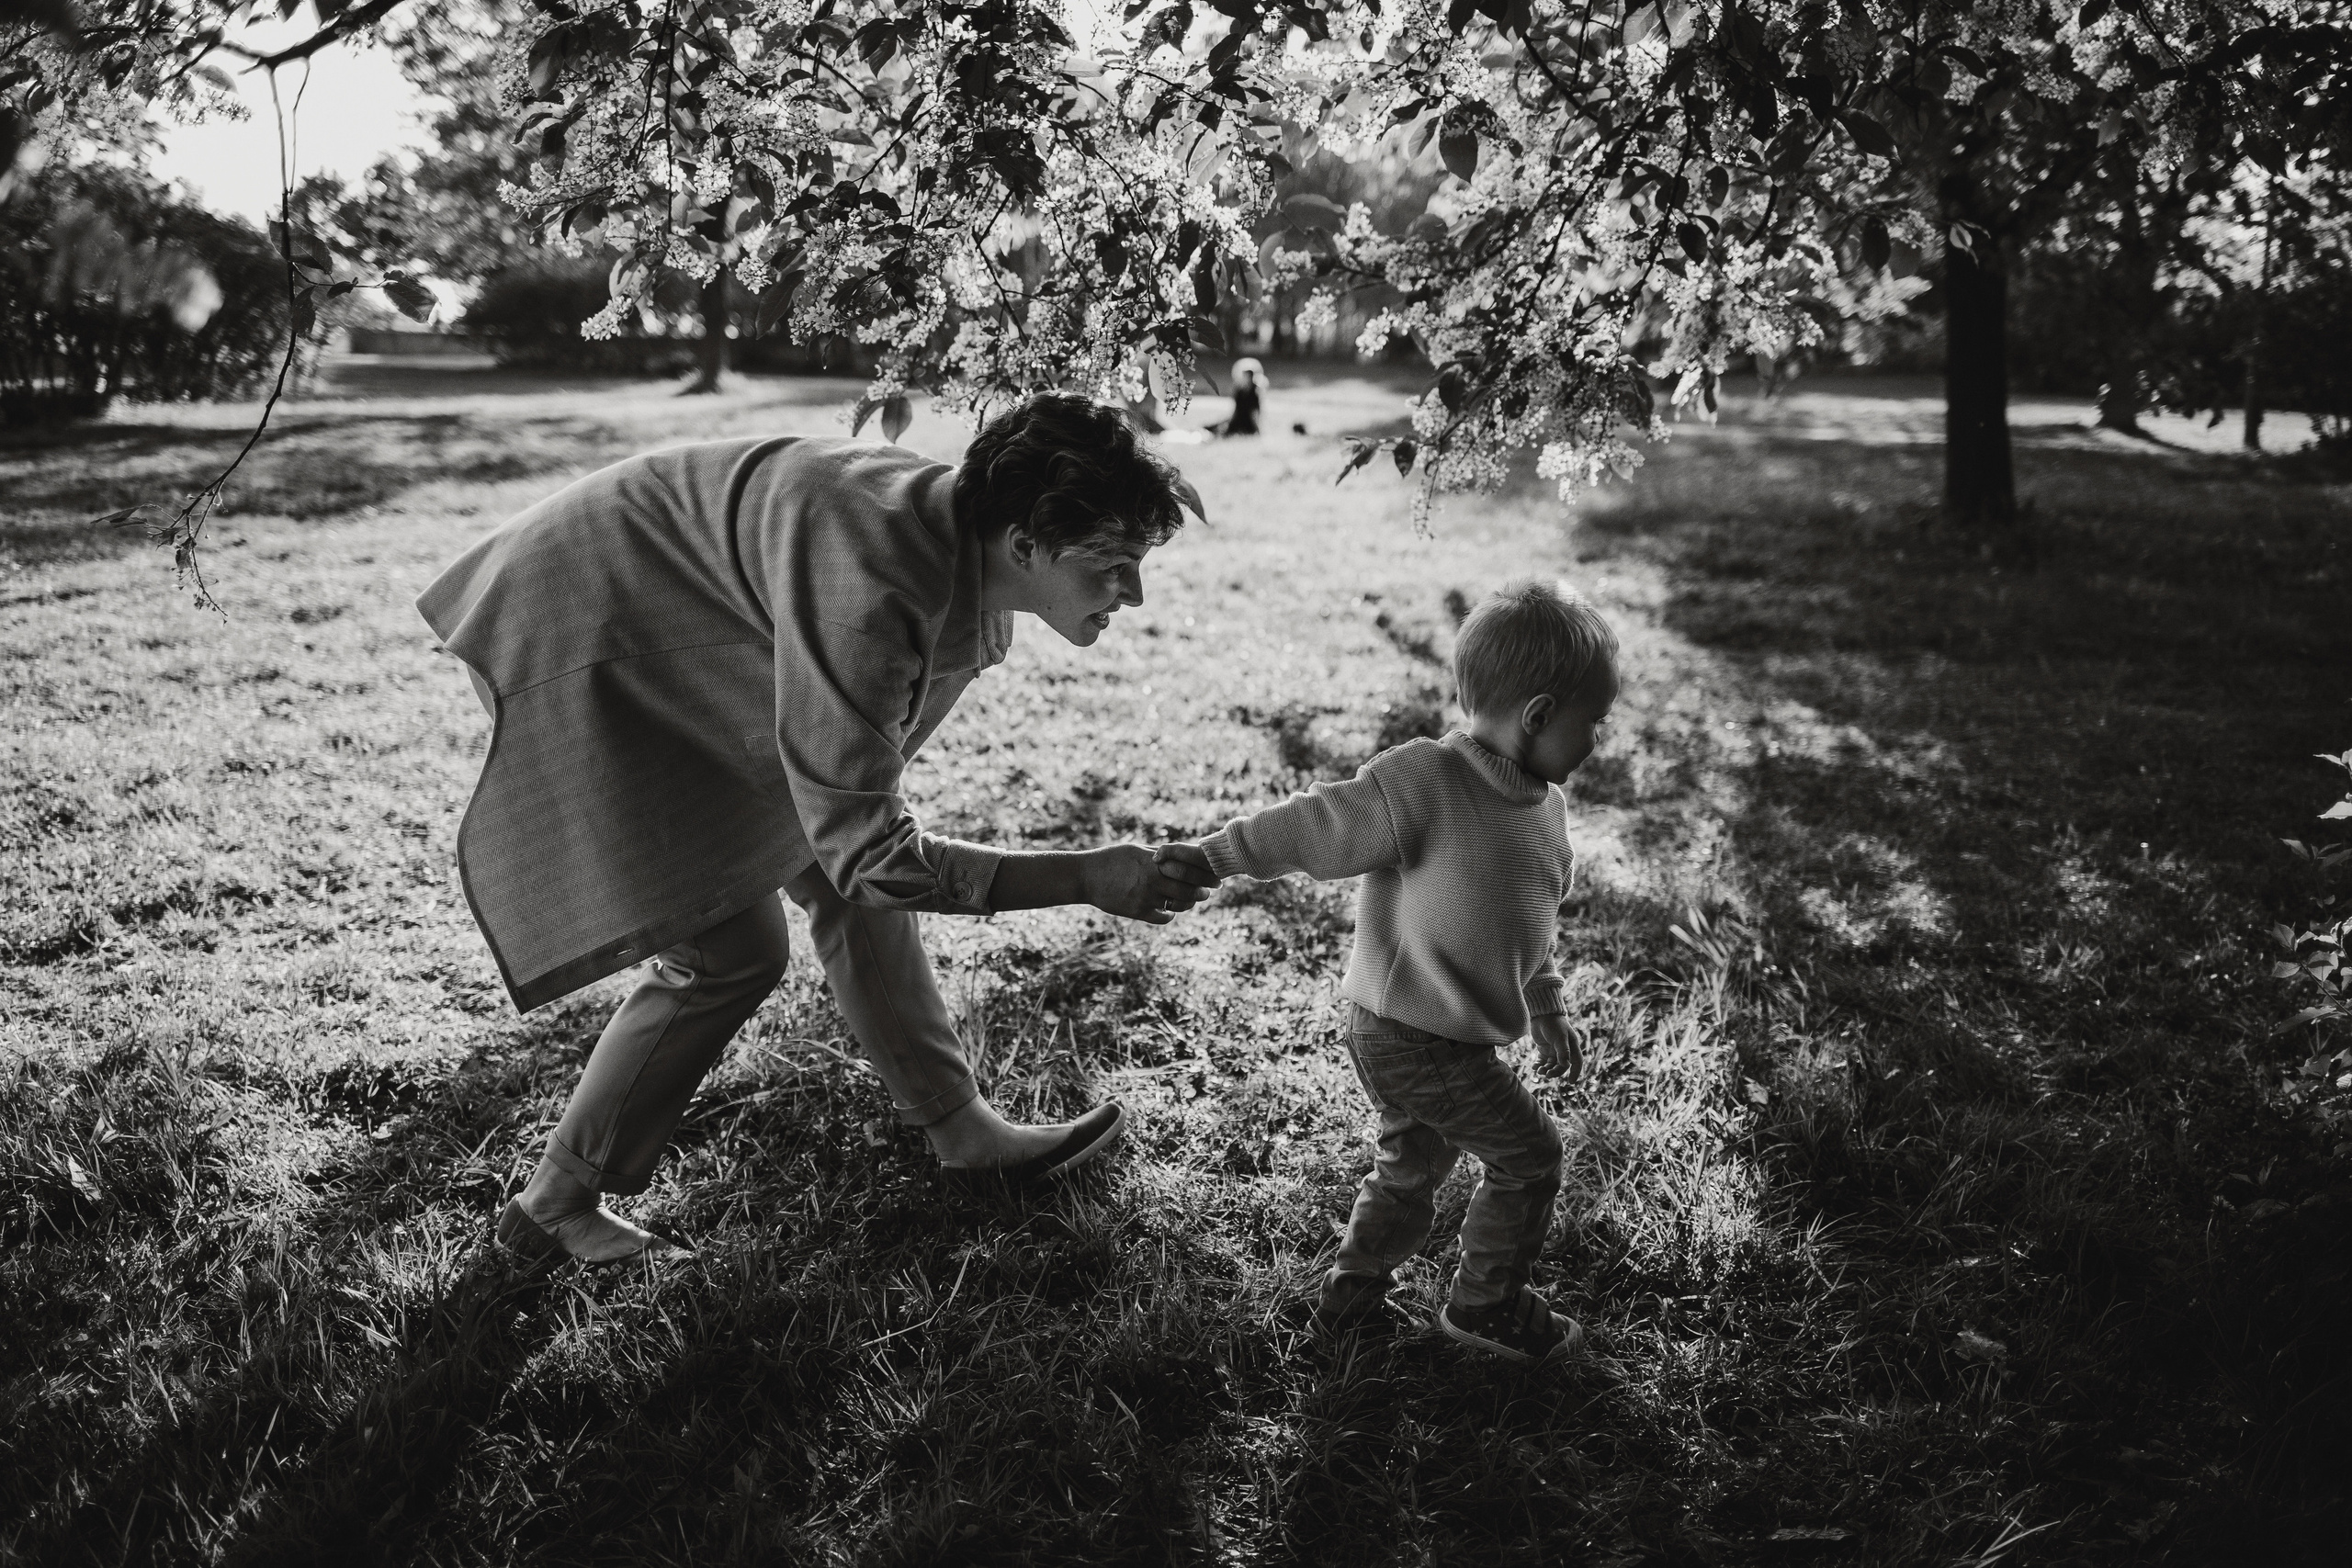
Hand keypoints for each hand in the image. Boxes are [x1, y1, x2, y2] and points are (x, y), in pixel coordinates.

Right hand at [1081, 843, 1212, 924]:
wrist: (1085, 877)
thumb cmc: (1111, 859)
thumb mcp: (1135, 850)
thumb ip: (1158, 854)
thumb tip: (1180, 853)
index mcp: (1153, 861)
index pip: (1188, 867)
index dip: (1205, 872)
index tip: (1215, 874)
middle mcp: (1152, 879)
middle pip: (1189, 886)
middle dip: (1204, 889)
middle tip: (1210, 890)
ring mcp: (1145, 897)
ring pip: (1179, 904)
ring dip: (1190, 902)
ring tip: (1192, 899)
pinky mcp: (1137, 912)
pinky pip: (1163, 917)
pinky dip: (1170, 915)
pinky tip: (1169, 910)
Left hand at [1530, 1014, 1581, 1080]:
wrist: (1541, 1014)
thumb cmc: (1554, 1024)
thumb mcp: (1560, 1037)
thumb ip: (1563, 1051)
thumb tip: (1565, 1065)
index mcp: (1572, 1046)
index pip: (1576, 1062)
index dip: (1575, 1072)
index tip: (1571, 1082)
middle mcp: (1564, 1050)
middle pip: (1562, 1066)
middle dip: (1555, 1072)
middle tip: (1547, 1074)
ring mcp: (1554, 1051)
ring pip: (1551, 1065)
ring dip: (1546, 1069)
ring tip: (1538, 1070)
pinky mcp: (1544, 1050)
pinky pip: (1542, 1062)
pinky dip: (1539, 1065)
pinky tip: (1533, 1067)